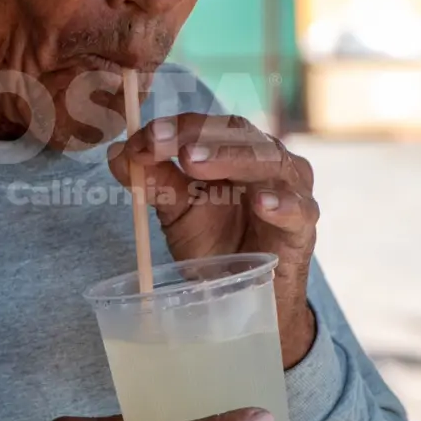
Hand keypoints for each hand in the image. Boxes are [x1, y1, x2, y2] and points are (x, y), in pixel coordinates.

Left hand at [108, 113, 319, 368]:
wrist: (248, 296)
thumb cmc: (215, 243)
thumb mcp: (176, 211)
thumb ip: (153, 181)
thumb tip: (116, 151)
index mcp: (233, 147)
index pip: (204, 124)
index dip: (171, 128)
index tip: (141, 141)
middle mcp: (265, 157)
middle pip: (236, 131)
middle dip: (195, 135)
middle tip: (160, 144)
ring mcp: (290, 188)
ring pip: (267, 160)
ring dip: (230, 158)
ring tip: (195, 162)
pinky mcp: (304, 225)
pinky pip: (299, 209)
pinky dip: (282, 203)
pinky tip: (261, 202)